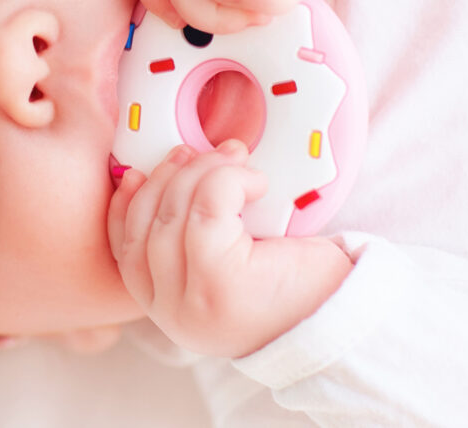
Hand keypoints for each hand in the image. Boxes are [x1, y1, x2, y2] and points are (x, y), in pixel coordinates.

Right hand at [108, 140, 353, 357]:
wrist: (344, 316)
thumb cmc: (288, 281)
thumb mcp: (222, 260)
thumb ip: (187, 232)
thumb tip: (171, 170)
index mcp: (163, 306)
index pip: (124, 247)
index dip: (126, 204)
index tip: (137, 172)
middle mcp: (168, 312)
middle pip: (147, 223)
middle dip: (172, 175)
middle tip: (207, 151)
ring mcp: (189, 302)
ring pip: (173, 212)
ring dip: (203, 171)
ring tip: (235, 157)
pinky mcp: (219, 284)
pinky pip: (207, 209)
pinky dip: (228, 181)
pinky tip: (256, 182)